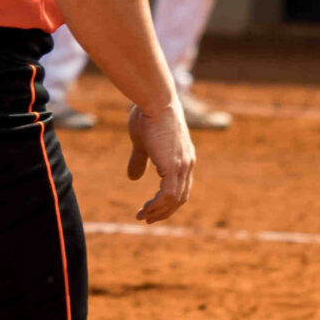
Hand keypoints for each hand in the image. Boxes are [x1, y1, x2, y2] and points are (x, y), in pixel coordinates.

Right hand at [125, 101, 194, 223]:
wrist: (154, 101)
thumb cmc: (147, 115)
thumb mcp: (142, 142)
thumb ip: (140, 160)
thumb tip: (133, 178)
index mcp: (183, 158)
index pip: (181, 187)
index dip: (168, 202)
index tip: (152, 209)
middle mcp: (187, 164)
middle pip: (180, 197)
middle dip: (164, 211)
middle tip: (147, 219)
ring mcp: (182, 166)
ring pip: (174, 200)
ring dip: (158, 212)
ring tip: (142, 216)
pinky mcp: (173, 167)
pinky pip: (168, 196)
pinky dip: (157, 206)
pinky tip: (145, 209)